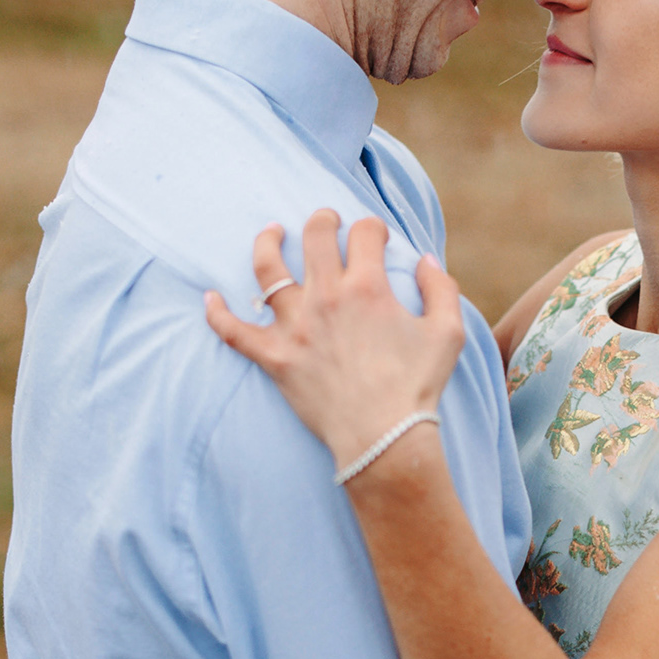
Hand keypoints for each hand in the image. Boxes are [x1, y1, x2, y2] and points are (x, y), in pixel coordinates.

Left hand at [205, 211, 466, 475]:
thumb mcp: (448, 333)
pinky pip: (233, 331)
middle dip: (323, 220)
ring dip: (267, 243)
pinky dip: (217, 313)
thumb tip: (423, 259)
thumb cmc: (417, 387)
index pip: (364, 233)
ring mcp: (295, 326)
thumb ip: (440, 287)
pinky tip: (210, 297)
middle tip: (327, 221)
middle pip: (314, 236)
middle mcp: (326, 297)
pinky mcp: (274, 357)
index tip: (376, 237)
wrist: (383, 437)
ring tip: (271, 232)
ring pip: (267, 269)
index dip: (373, 228)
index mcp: (368, 287)